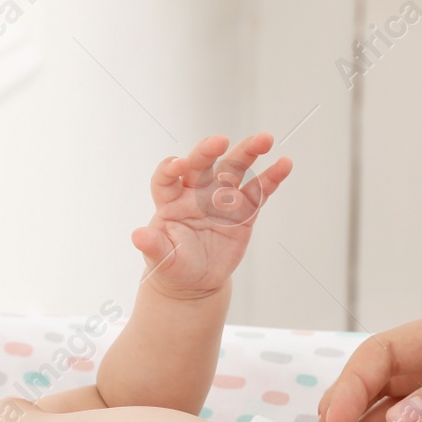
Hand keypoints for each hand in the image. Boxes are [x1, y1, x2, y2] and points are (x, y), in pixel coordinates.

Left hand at [134, 133, 292, 299]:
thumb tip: (138, 236)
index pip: (167, 176)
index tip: (178, 165)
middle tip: (220, 141)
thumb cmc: (172, 266)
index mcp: (170, 200)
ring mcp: (221, 199)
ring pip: (234, 169)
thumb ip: (152, 246)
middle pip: (202, 163)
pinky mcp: (243, 211)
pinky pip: (258, 191)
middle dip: (209, 150)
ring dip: (248, 152)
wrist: (195, 282)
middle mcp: (196, 192)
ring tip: (265, 139)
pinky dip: (271, 177)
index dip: (170, 168)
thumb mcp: (160, 260)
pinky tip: (284, 164)